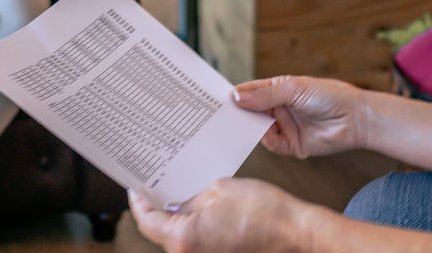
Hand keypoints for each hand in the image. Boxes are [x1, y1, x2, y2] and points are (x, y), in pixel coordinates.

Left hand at [129, 179, 307, 252]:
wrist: (296, 233)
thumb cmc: (262, 211)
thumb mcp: (218, 190)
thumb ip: (191, 198)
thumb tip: (178, 205)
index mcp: (184, 239)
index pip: (147, 222)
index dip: (138, 203)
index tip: (135, 189)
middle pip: (162, 233)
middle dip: (159, 210)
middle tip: (157, 187)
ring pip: (181, 239)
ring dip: (178, 220)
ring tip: (180, 195)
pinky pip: (198, 244)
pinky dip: (195, 228)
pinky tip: (200, 210)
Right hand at [232, 75, 366, 158]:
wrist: (355, 119)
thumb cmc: (328, 96)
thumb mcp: (292, 90)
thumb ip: (264, 95)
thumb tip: (235, 97)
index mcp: (278, 90)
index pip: (251, 92)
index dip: (235, 94)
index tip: (217, 98)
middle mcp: (279, 108)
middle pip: (251, 111)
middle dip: (238, 113)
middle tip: (221, 115)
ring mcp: (284, 127)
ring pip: (258, 128)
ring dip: (250, 127)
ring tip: (237, 125)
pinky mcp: (291, 145)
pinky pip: (271, 144)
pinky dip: (265, 140)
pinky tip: (262, 134)